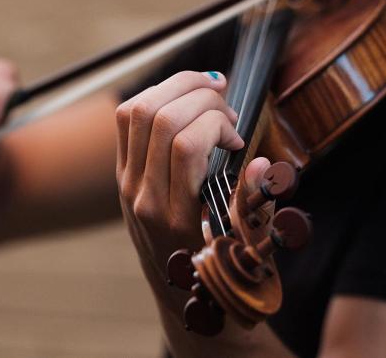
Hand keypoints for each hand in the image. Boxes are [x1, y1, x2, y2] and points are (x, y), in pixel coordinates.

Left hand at [115, 70, 246, 277]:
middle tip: (230, 112)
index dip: (218, 125)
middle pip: (160, 117)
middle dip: (202, 97)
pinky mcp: (123, 173)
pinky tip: (185, 100)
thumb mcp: (251, 246)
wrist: (183, 297)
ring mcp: (128, 183)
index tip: (239, 139)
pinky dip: (157, 96)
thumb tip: (262, 162)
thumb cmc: (223, 273)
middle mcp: (143, 197)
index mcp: (176, 218)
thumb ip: (257, 203)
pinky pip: (128, 119)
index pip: (186, 145)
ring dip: (177, 87)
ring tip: (210, 93)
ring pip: (138, 110)